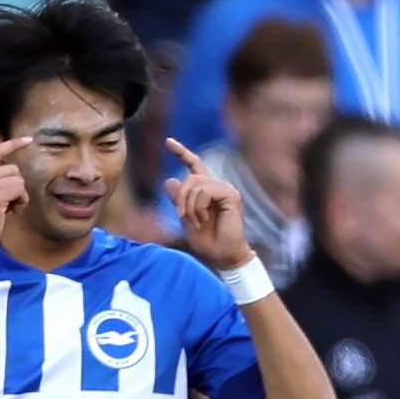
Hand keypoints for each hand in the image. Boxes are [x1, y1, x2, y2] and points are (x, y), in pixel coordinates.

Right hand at [0, 136, 32, 262]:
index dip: (12, 144)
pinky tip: (12, 213)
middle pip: (12, 168)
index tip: (28, 140)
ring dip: (19, 195)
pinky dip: (21, 202)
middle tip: (8, 203)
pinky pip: (19, 191)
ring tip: (9, 209)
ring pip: (18, 180)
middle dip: (16, 185)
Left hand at [162, 139, 253, 268]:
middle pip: (189, 177)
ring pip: (195, 185)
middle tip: (180, 216)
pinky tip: (204, 218)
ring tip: (196, 222)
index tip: (168, 142)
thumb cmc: (208, 242)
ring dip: (189, 206)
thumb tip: (168, 180)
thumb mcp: (186, 219)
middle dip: (179, 197)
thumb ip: (178, 201)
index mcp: (206, 190)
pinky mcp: (231, 195)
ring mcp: (225, 189)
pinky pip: (205, 191)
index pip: (193, 165)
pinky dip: (199, 207)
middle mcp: (217, 186)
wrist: (224, 256)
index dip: (181, 152)